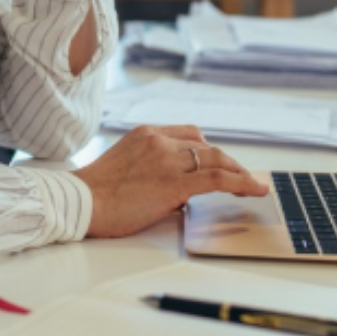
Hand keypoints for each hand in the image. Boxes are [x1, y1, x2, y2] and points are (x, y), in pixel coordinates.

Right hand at [70, 125, 268, 238]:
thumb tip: (177, 195)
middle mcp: (159, 141)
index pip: (189, 134)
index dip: (208, 150)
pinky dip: (242, 182)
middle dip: (227, 162)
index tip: (218, 163)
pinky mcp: (175, 183)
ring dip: (238, 172)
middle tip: (241, 177)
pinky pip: (218, 179)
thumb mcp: (124, 167)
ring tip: (253, 185)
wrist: (81, 201)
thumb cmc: (96, 193)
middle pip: (206, 146)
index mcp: (145, 134)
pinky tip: (255, 190)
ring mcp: (168, 160)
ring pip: (216, 159)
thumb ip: (152, 170)